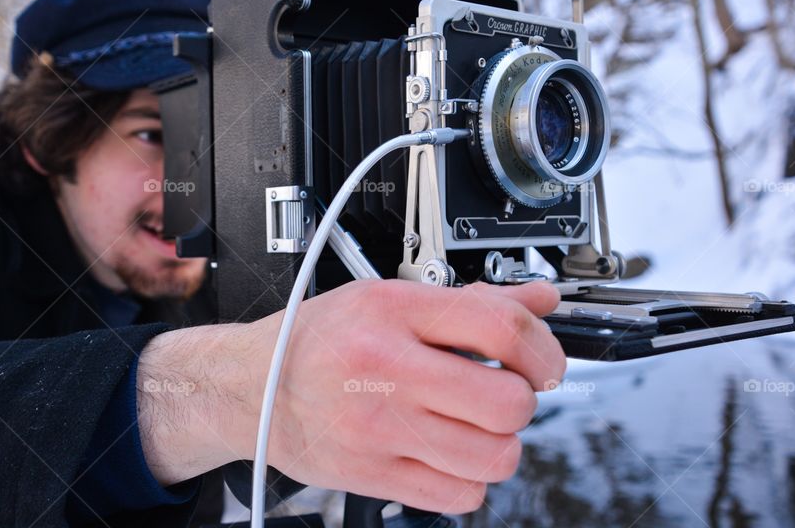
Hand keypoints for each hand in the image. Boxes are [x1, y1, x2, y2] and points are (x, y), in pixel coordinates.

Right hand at [246, 279, 564, 513]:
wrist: (251, 388)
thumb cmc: (318, 340)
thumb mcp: (389, 298)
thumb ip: (471, 300)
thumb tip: (539, 300)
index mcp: (395, 312)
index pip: (500, 328)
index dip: (543, 348)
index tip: (544, 359)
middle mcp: (388, 369)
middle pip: (509, 403)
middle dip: (523, 400)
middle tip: (505, 391)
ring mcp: (380, 428)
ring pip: (494, 457)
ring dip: (500, 443)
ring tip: (476, 425)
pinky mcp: (373, 475)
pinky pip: (460, 496)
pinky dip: (469, 480)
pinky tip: (449, 453)